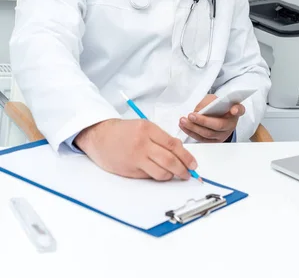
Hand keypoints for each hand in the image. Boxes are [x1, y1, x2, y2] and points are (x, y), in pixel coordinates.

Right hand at [75, 118, 197, 180]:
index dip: (186, 156)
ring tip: (173, 174)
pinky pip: (149, 177)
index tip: (193, 164)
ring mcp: (135, 158)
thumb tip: (180, 151)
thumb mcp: (144, 127)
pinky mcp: (130, 171)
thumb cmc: (123, 131)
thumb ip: (161, 138)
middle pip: (169, 160)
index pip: (173, 145)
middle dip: (182, 170)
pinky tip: (157, 172)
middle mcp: (142, 143)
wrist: (99, 136)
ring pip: (161, 172)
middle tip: (188, 174)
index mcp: (148, 129)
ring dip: (171, 176)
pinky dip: (157, 176)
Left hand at [179, 94, 244, 142]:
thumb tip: (199, 110)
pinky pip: (202, 139)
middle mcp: (230, 125)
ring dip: (193, 127)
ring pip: (208, 134)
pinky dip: (191, 132)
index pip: (239, 110)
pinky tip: (184, 126)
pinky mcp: (214, 141)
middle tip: (191, 115)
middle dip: (203, 121)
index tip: (233, 110)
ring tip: (183, 121)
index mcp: (235, 112)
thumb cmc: (217, 106)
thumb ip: (209, 102)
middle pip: (218, 125)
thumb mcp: (214, 99)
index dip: (237, 110)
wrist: (217, 116)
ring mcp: (223, 135)